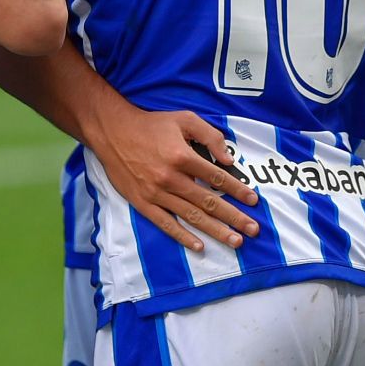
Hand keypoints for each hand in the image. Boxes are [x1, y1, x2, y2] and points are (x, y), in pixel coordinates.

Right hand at [89, 104, 259, 251]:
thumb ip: (209, 135)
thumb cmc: (150, 124)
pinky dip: (182, 236)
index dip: (238, 190)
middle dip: (234, 217)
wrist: (111, 132)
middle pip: (209, 202)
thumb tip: (228, 158)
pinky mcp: (142, 202)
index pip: (217, 178)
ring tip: (235, 241)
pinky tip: (199, 246)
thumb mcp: (183, 119)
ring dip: (215, 230)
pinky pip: (165, 223)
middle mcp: (170, 178)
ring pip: (191, 216)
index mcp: (182, 157)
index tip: (253, 201)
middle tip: (253, 230)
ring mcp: (156, 193)